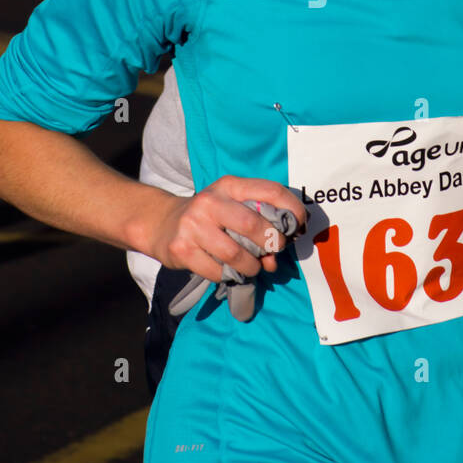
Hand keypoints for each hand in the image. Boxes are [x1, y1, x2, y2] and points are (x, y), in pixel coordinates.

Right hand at [147, 176, 306, 283]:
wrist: (163, 224)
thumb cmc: (209, 217)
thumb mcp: (232, 207)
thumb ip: (257, 223)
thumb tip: (275, 257)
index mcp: (229, 186)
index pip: (269, 191)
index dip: (292, 209)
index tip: (299, 226)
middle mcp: (210, 202)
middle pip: (253, 225)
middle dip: (271, 243)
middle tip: (274, 252)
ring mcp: (193, 225)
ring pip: (236, 254)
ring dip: (252, 267)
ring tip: (252, 267)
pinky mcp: (182, 249)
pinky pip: (218, 271)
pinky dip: (229, 276)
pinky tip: (229, 272)